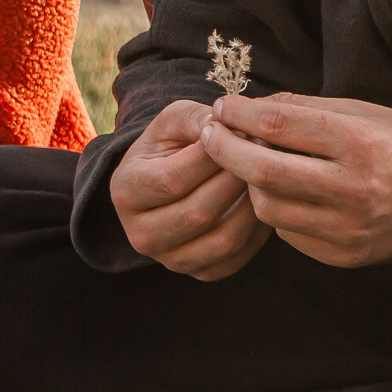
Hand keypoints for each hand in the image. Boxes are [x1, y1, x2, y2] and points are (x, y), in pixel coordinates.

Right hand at [110, 100, 265, 279]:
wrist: (167, 180)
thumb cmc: (171, 145)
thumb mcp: (175, 120)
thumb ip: (196, 118)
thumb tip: (227, 127)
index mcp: (125, 191)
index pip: (171, 180)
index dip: (212, 156)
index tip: (242, 134)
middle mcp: (140, 234)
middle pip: (198, 212)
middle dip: (236, 180)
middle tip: (264, 155)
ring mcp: (168, 259)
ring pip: (222, 240)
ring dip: (253, 206)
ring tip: (265, 178)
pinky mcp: (197, 272)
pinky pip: (236, 258)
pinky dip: (256, 232)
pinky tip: (261, 203)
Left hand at [197, 92, 391, 267]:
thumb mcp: (363, 112)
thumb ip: (305, 109)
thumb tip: (251, 107)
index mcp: (359, 142)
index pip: (278, 125)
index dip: (240, 114)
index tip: (223, 106)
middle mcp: (353, 188)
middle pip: (262, 170)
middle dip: (224, 149)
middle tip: (211, 134)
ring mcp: (349, 228)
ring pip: (267, 208)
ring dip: (251, 183)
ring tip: (255, 164)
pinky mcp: (346, 256)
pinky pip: (289, 234)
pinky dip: (279, 210)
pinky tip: (286, 194)